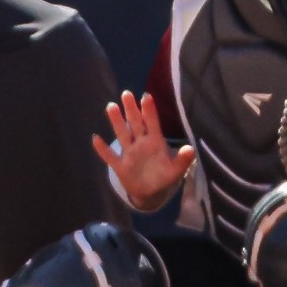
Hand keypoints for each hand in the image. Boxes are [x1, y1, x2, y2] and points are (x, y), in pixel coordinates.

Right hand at [91, 91, 195, 212]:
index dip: (149, 111)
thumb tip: (191, 149)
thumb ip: (183, 160)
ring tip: (111, 106)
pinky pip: (110, 157)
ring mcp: (129, 154)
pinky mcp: (121, 166)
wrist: (150, 192)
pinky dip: (103, 149)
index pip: (152, 124)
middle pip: (135, 124)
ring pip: (122, 135)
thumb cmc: (164, 176)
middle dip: (131, 110)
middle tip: (126, 93)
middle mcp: (141, 144)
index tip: (146, 96)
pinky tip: (95, 138)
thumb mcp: (176, 170)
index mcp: (155, 142)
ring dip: (117, 122)